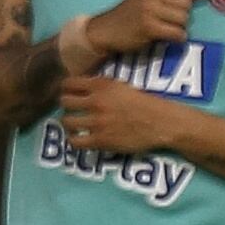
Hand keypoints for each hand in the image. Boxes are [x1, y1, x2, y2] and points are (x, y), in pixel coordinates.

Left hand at [57, 73, 188, 156]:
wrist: (160, 122)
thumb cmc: (144, 103)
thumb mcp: (121, 86)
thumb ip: (101, 86)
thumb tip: (83, 88)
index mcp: (101, 85)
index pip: (68, 83)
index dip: (66, 89)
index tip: (69, 94)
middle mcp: (96, 102)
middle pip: (64, 102)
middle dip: (66, 106)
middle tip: (71, 111)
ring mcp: (97, 122)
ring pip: (67, 122)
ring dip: (68, 123)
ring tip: (73, 125)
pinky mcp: (101, 140)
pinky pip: (76, 142)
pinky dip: (74, 140)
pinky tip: (78, 138)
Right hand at [86, 0, 197, 58]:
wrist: (108, 29)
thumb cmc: (134, 11)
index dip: (186, 0)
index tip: (173, 7)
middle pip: (187, 5)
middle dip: (180, 15)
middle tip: (163, 18)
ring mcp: (150, 8)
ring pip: (184, 20)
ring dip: (177, 27)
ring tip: (162, 26)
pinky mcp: (149, 26)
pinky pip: (178, 34)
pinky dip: (176, 38)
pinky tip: (163, 36)